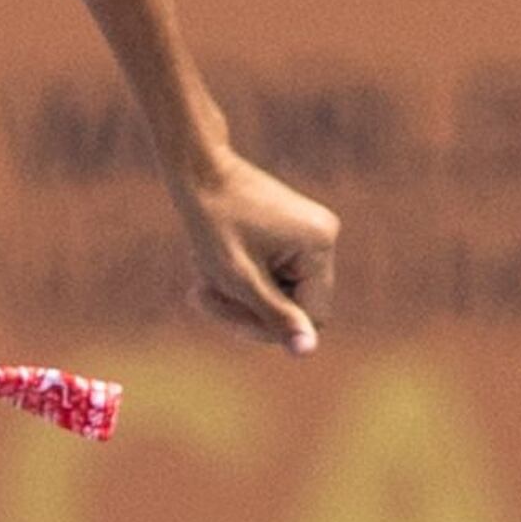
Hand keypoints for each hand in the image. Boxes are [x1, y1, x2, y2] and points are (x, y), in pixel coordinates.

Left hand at [176, 153, 339, 355]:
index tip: (223, 312)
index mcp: (320, 245)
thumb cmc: (213, 221)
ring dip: (239, 292)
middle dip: (247, 306)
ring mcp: (309, 233)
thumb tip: (308, 351)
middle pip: (294, 304)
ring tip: (202, 277)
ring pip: (279, 290)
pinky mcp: (291, 231)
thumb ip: (275, 315)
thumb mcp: (240, 277)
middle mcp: (323, 237)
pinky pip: (272, 272)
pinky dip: (242, 275)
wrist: (197, 170)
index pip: (310, 315)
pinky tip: (212, 261)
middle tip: (200, 295)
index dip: (267, 325)